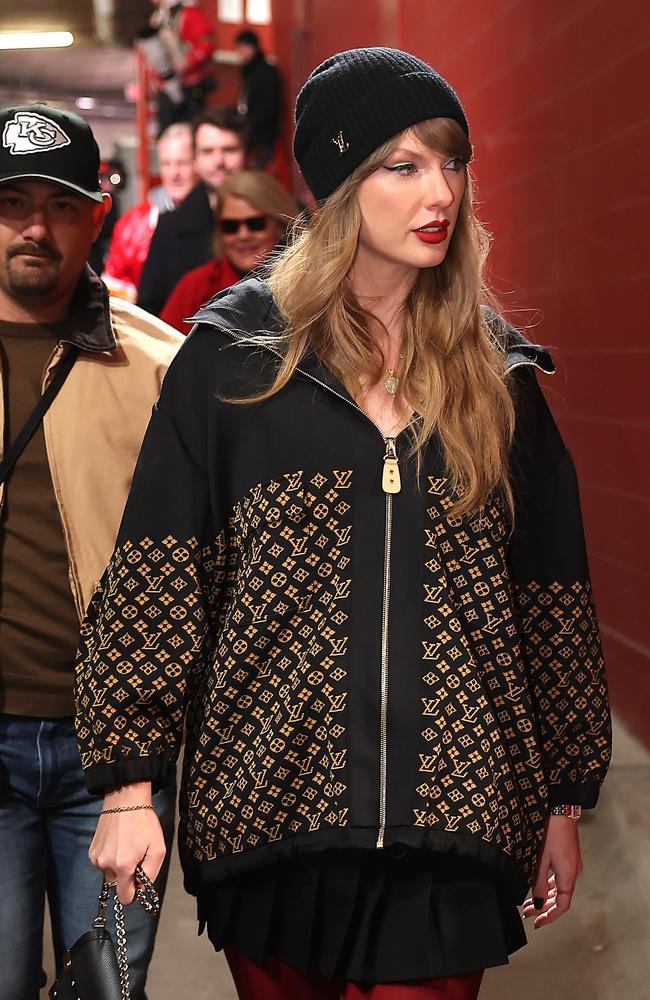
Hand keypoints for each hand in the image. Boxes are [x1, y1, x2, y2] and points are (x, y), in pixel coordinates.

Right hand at [89, 781, 165, 905]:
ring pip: (109, 874)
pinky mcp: (91, 851)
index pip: (124, 898)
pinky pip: (102, 863)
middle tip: (135, 858)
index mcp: (122, 867)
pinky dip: (110, 858)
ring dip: (117, 867)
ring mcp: (96, 858)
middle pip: (116, 886)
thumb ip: (150, 874)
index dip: (134, 893)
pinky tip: (118, 843)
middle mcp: (105, 865)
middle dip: (126, 877)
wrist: (125, 800)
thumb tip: (140, 888)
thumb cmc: (144, 823)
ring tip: (126, 847)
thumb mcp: (158, 849)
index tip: (139, 882)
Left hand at [523, 815, 582, 927]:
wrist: (561, 809)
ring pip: (560, 888)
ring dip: (546, 897)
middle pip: (561, 899)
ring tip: (529, 902)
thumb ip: (539, 883)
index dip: (550, 916)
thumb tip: (538, 904)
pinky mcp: (569, 857)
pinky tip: (539, 885)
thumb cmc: (550, 832)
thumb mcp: (540, 859)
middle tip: (528, 914)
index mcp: (568, 875)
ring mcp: (572, 864)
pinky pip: (560, 878)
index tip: (537, 922)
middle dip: (545, 908)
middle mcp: (573, 872)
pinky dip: (549, 885)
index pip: (562, 905)